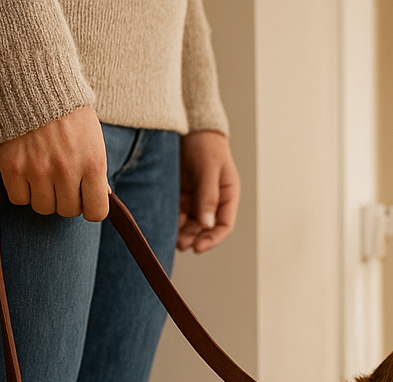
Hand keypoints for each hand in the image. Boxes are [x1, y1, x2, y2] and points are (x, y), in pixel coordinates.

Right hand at [0, 107, 108, 220]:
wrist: (33, 85)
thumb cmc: (68, 115)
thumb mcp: (93, 140)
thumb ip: (96, 171)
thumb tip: (103, 197)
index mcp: (92, 164)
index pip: (96, 212)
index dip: (90, 208)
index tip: (84, 198)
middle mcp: (67, 171)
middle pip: (67, 211)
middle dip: (66, 200)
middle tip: (61, 181)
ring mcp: (38, 170)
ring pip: (43, 207)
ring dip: (43, 197)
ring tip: (43, 176)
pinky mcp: (12, 167)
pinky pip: (18, 199)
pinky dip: (21, 192)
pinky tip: (25, 175)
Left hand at [178, 131, 239, 252]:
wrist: (189, 122)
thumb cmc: (205, 143)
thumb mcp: (209, 168)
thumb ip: (208, 196)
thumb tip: (207, 224)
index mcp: (227, 194)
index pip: (223, 224)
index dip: (212, 238)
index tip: (198, 247)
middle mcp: (212, 198)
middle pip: (205, 226)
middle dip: (194, 237)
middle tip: (180, 244)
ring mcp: (195, 195)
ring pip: (189, 221)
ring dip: (182, 231)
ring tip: (171, 238)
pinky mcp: (180, 191)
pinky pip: (176, 210)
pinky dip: (172, 219)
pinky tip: (165, 224)